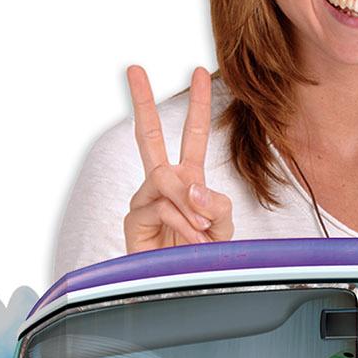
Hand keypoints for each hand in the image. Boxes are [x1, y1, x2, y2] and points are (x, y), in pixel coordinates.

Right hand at [122, 65, 234, 251]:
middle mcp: (161, 184)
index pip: (192, 135)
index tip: (200, 71)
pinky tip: (191, 239)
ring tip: (202, 233)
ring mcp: (145, 200)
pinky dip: (182, 222)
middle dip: (142, 101)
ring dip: (189, 205)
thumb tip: (191, 185)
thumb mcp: (223, 228)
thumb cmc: (203, 259)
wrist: (185, 289)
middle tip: (134, 68)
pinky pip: (162, 207)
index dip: (196, 105)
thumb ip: (215, 204)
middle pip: (148, 135)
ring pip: (166, 179)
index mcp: (187, 179)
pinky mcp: (134, 219)